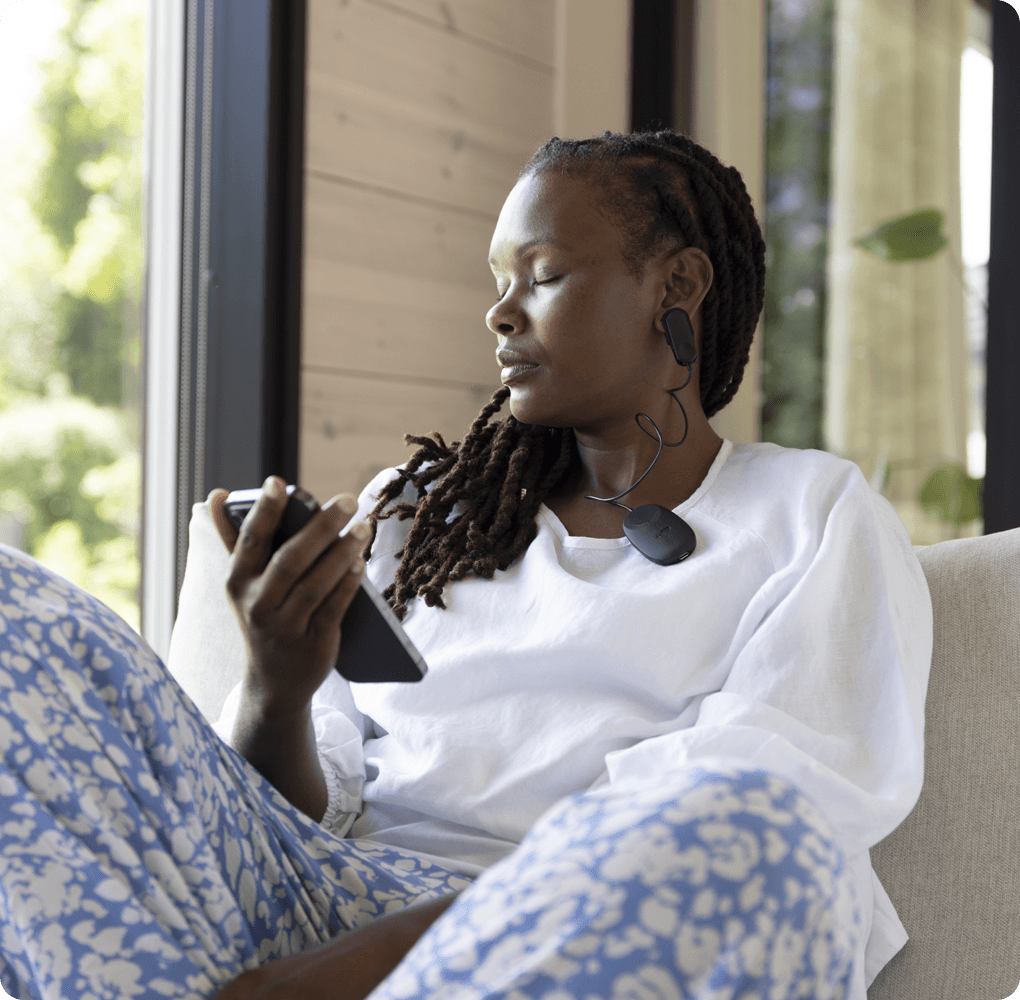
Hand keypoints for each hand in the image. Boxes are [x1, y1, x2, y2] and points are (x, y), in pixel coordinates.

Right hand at [207, 478, 368, 718]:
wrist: (274, 681)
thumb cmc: (264, 614)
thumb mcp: (244, 583)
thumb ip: (233, 539)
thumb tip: (217, 496)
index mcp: (237, 582)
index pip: (250, 541)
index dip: (263, 511)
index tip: (278, 482)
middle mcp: (256, 605)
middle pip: (290, 560)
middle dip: (320, 527)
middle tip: (348, 499)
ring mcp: (284, 627)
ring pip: (315, 584)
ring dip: (341, 552)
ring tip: (363, 526)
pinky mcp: (311, 644)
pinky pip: (333, 608)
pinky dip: (347, 584)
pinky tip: (360, 562)